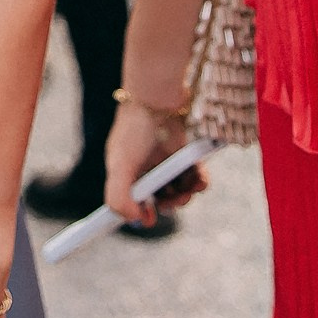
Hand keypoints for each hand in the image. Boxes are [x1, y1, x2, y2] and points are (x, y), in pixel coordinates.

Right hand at [102, 101, 205, 228]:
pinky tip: (199, 180)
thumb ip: (118, 196)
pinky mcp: (187, 153)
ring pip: (180, 189)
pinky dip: (199, 182)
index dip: (140, 212)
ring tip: (188, 191)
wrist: (160, 97)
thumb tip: (134, 220)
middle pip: (160, 198)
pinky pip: (196, 176)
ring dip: (185, 196)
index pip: (133, 200)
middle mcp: (148, 167)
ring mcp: (169, 160)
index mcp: (128, 171)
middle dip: (167, 205)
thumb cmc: (136, 128)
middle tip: (172, 202)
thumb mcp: (120, 165)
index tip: (147, 220)